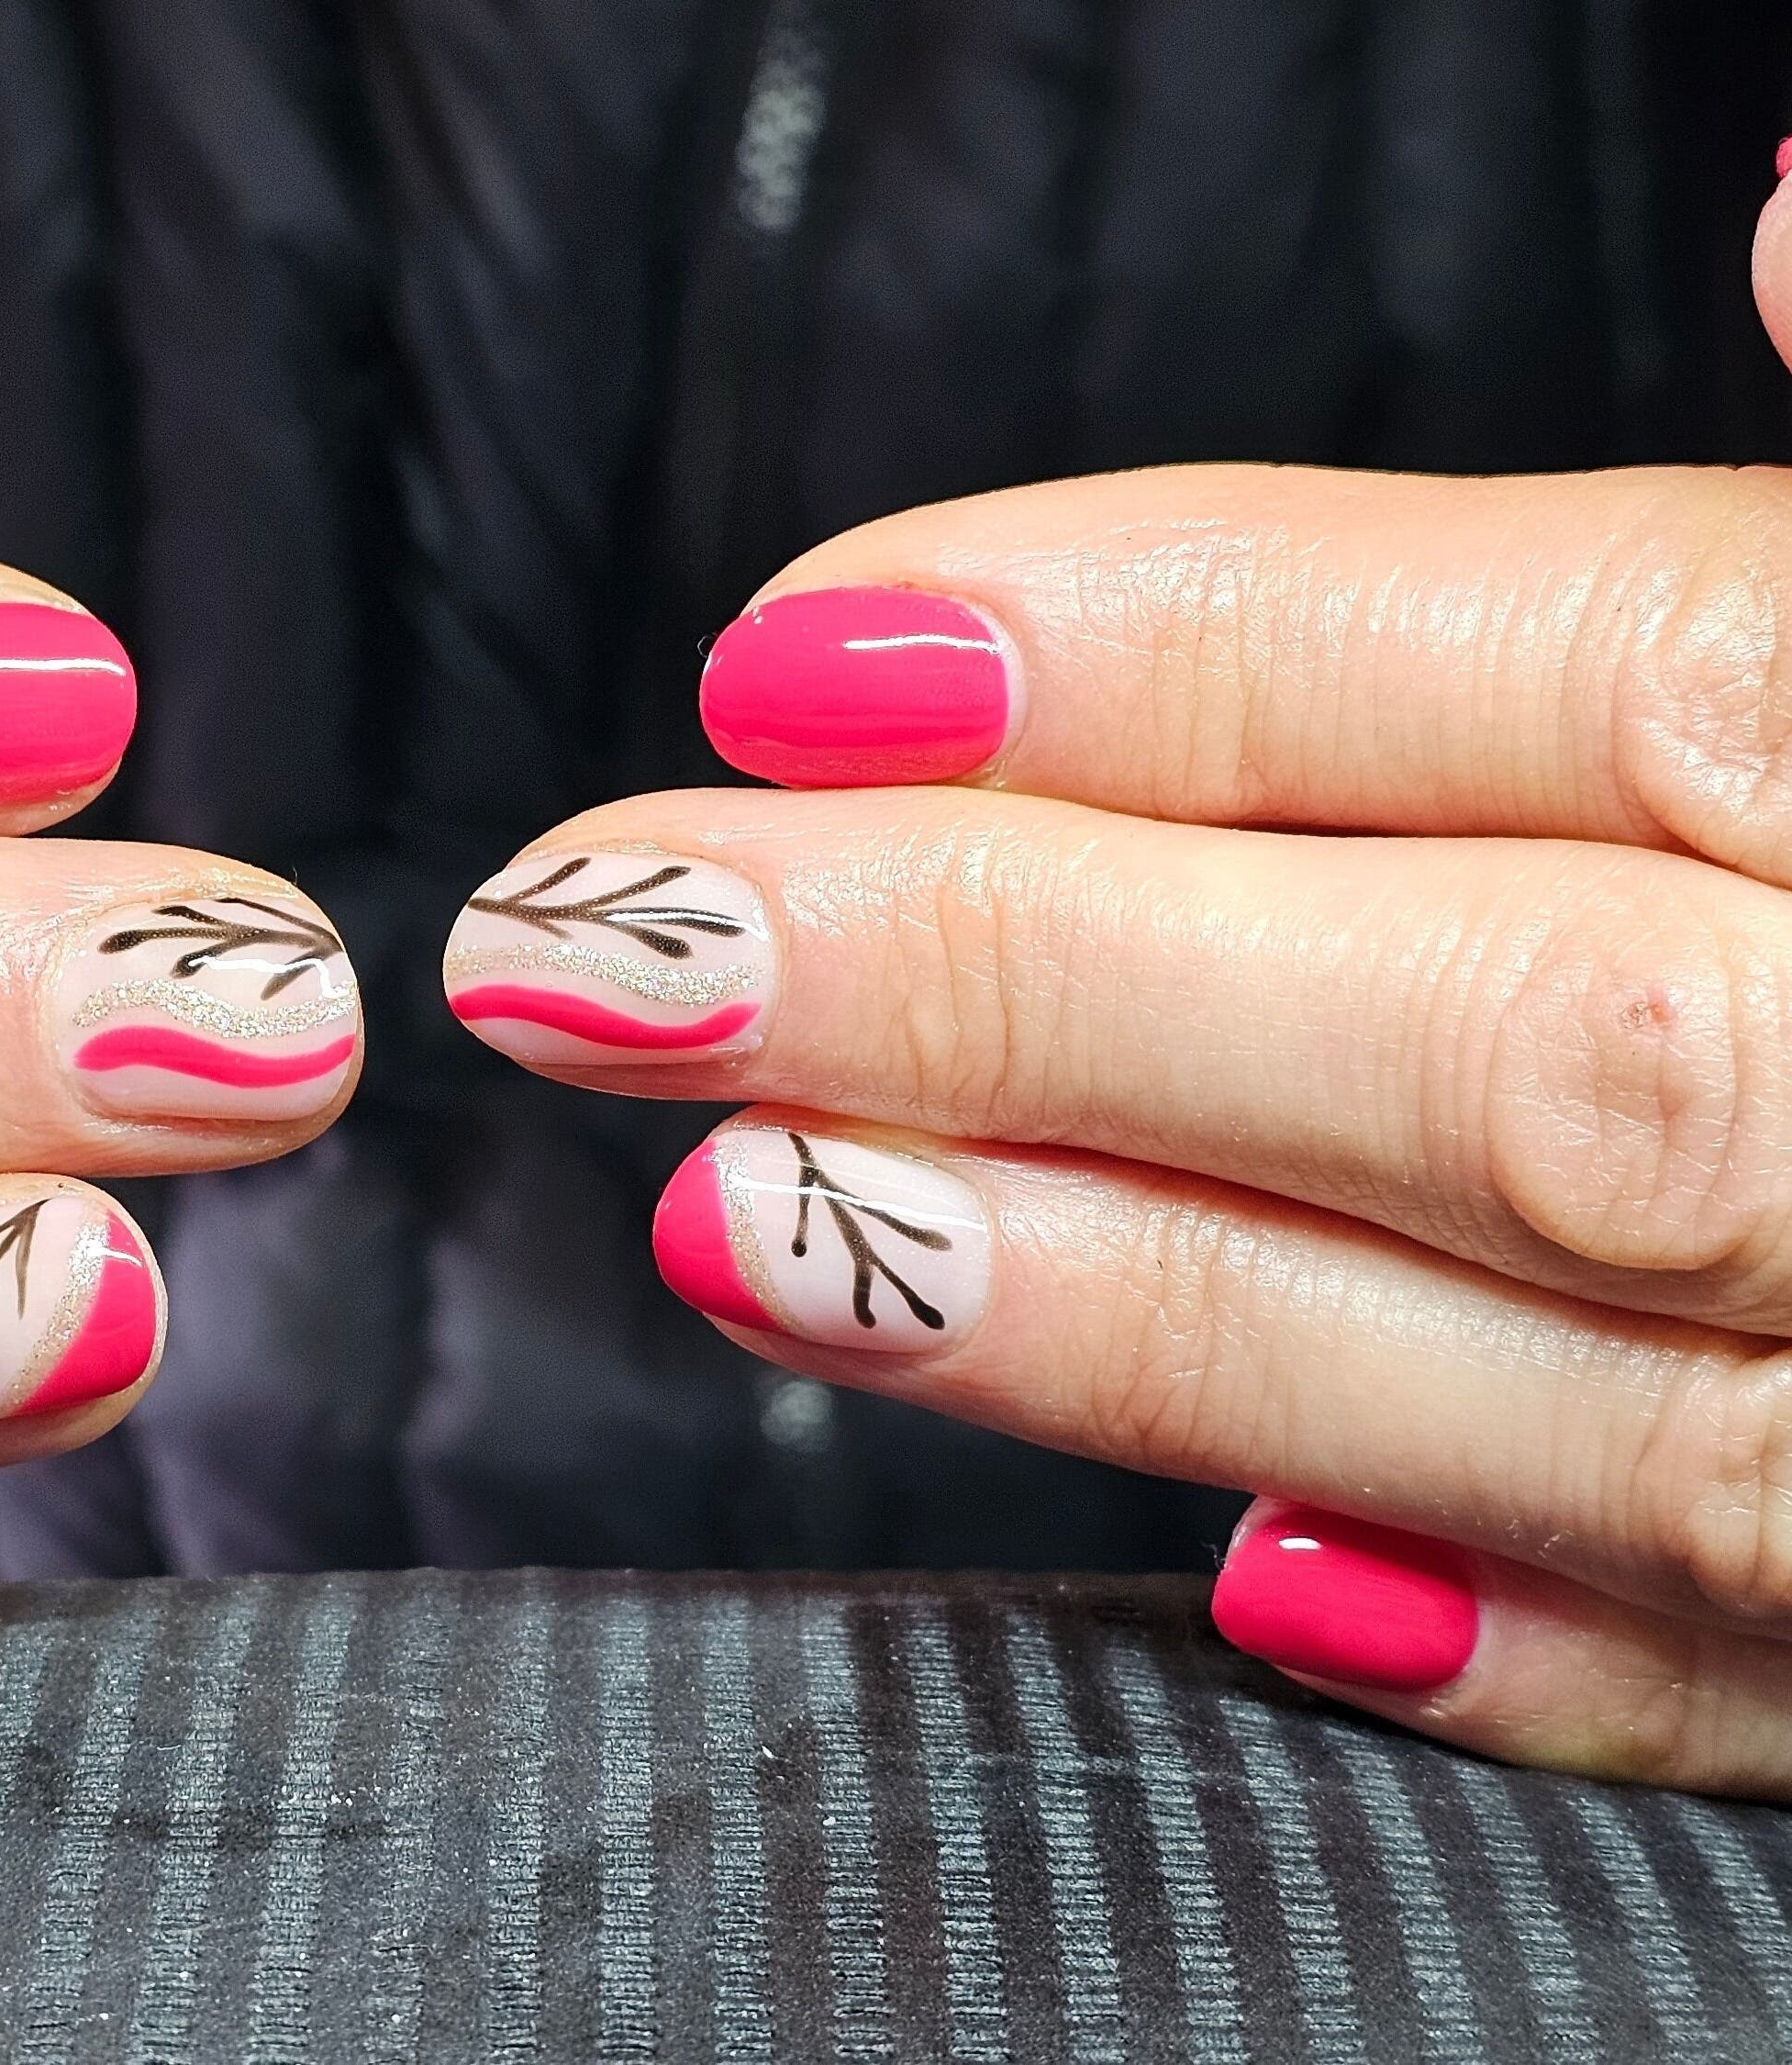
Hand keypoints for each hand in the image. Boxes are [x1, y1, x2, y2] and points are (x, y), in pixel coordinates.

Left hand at [445, 174, 1791, 1794]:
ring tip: (739, 1218)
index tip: (800, 657)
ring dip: (1117, 1291)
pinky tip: (1223, 1578)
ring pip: (1541, 1367)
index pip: (1567, 672)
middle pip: (1481, 1032)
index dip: (1167, 652)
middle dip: (1013, 975)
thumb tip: (1789, 206)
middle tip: (612, 939)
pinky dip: (1485, 1626)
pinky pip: (1733, 1676)